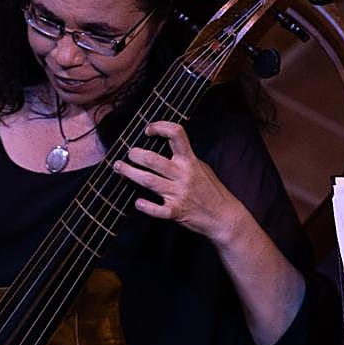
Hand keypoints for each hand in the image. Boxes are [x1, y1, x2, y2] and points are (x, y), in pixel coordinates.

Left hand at [112, 121, 242, 241]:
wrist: (224, 217)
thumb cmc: (211, 191)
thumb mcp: (201, 168)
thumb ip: (184, 159)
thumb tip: (163, 148)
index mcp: (190, 161)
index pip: (176, 134)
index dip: (159, 127)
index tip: (148, 130)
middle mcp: (183, 175)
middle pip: (152, 160)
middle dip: (135, 155)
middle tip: (129, 154)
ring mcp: (179, 193)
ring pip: (148, 181)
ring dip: (130, 173)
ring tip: (120, 168)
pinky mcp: (176, 212)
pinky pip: (156, 209)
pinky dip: (145, 206)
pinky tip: (138, 202)